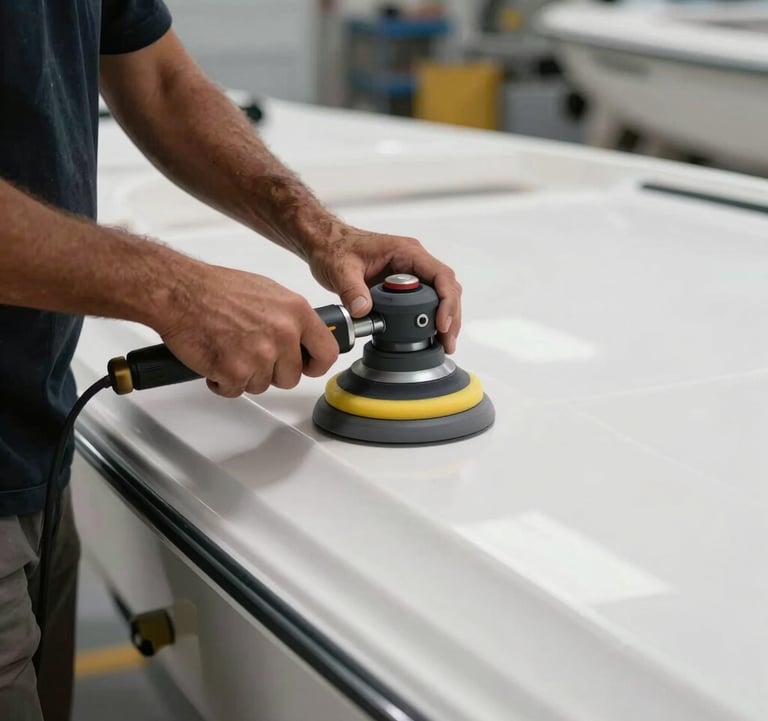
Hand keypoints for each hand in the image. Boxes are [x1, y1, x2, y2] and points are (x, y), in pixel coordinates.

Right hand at [156, 262, 338, 396]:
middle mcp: (283, 333)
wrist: (180, 292)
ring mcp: (260, 354)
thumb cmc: (217, 289)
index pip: (327, 352)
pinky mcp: (235, 371)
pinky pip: (236, 391)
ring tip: (230, 350)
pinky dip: (223, 382)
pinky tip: (217, 360)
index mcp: (296, 312)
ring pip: (262, 385)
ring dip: (245, 376)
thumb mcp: (269, 293)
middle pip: (291, 377)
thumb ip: (291, 318)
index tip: (307, 366)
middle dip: (272, 372)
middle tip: (252, 355)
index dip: (316, 365)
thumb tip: (304, 338)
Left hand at [307, 221, 462, 353]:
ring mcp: (411, 274)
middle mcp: (414, 262)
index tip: (441, 323)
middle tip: (447, 341)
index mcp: (406, 252)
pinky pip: (425, 302)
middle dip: (451, 316)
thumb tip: (364, 310)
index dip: (446, 300)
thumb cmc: (335, 247)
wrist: (326, 244)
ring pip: (440, 296)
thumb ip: (352, 289)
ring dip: (445, 319)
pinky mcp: (403, 287)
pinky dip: (430, 319)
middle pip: (447, 288)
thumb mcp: (341, 268)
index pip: (440, 275)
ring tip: (443, 344)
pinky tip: (430, 337)